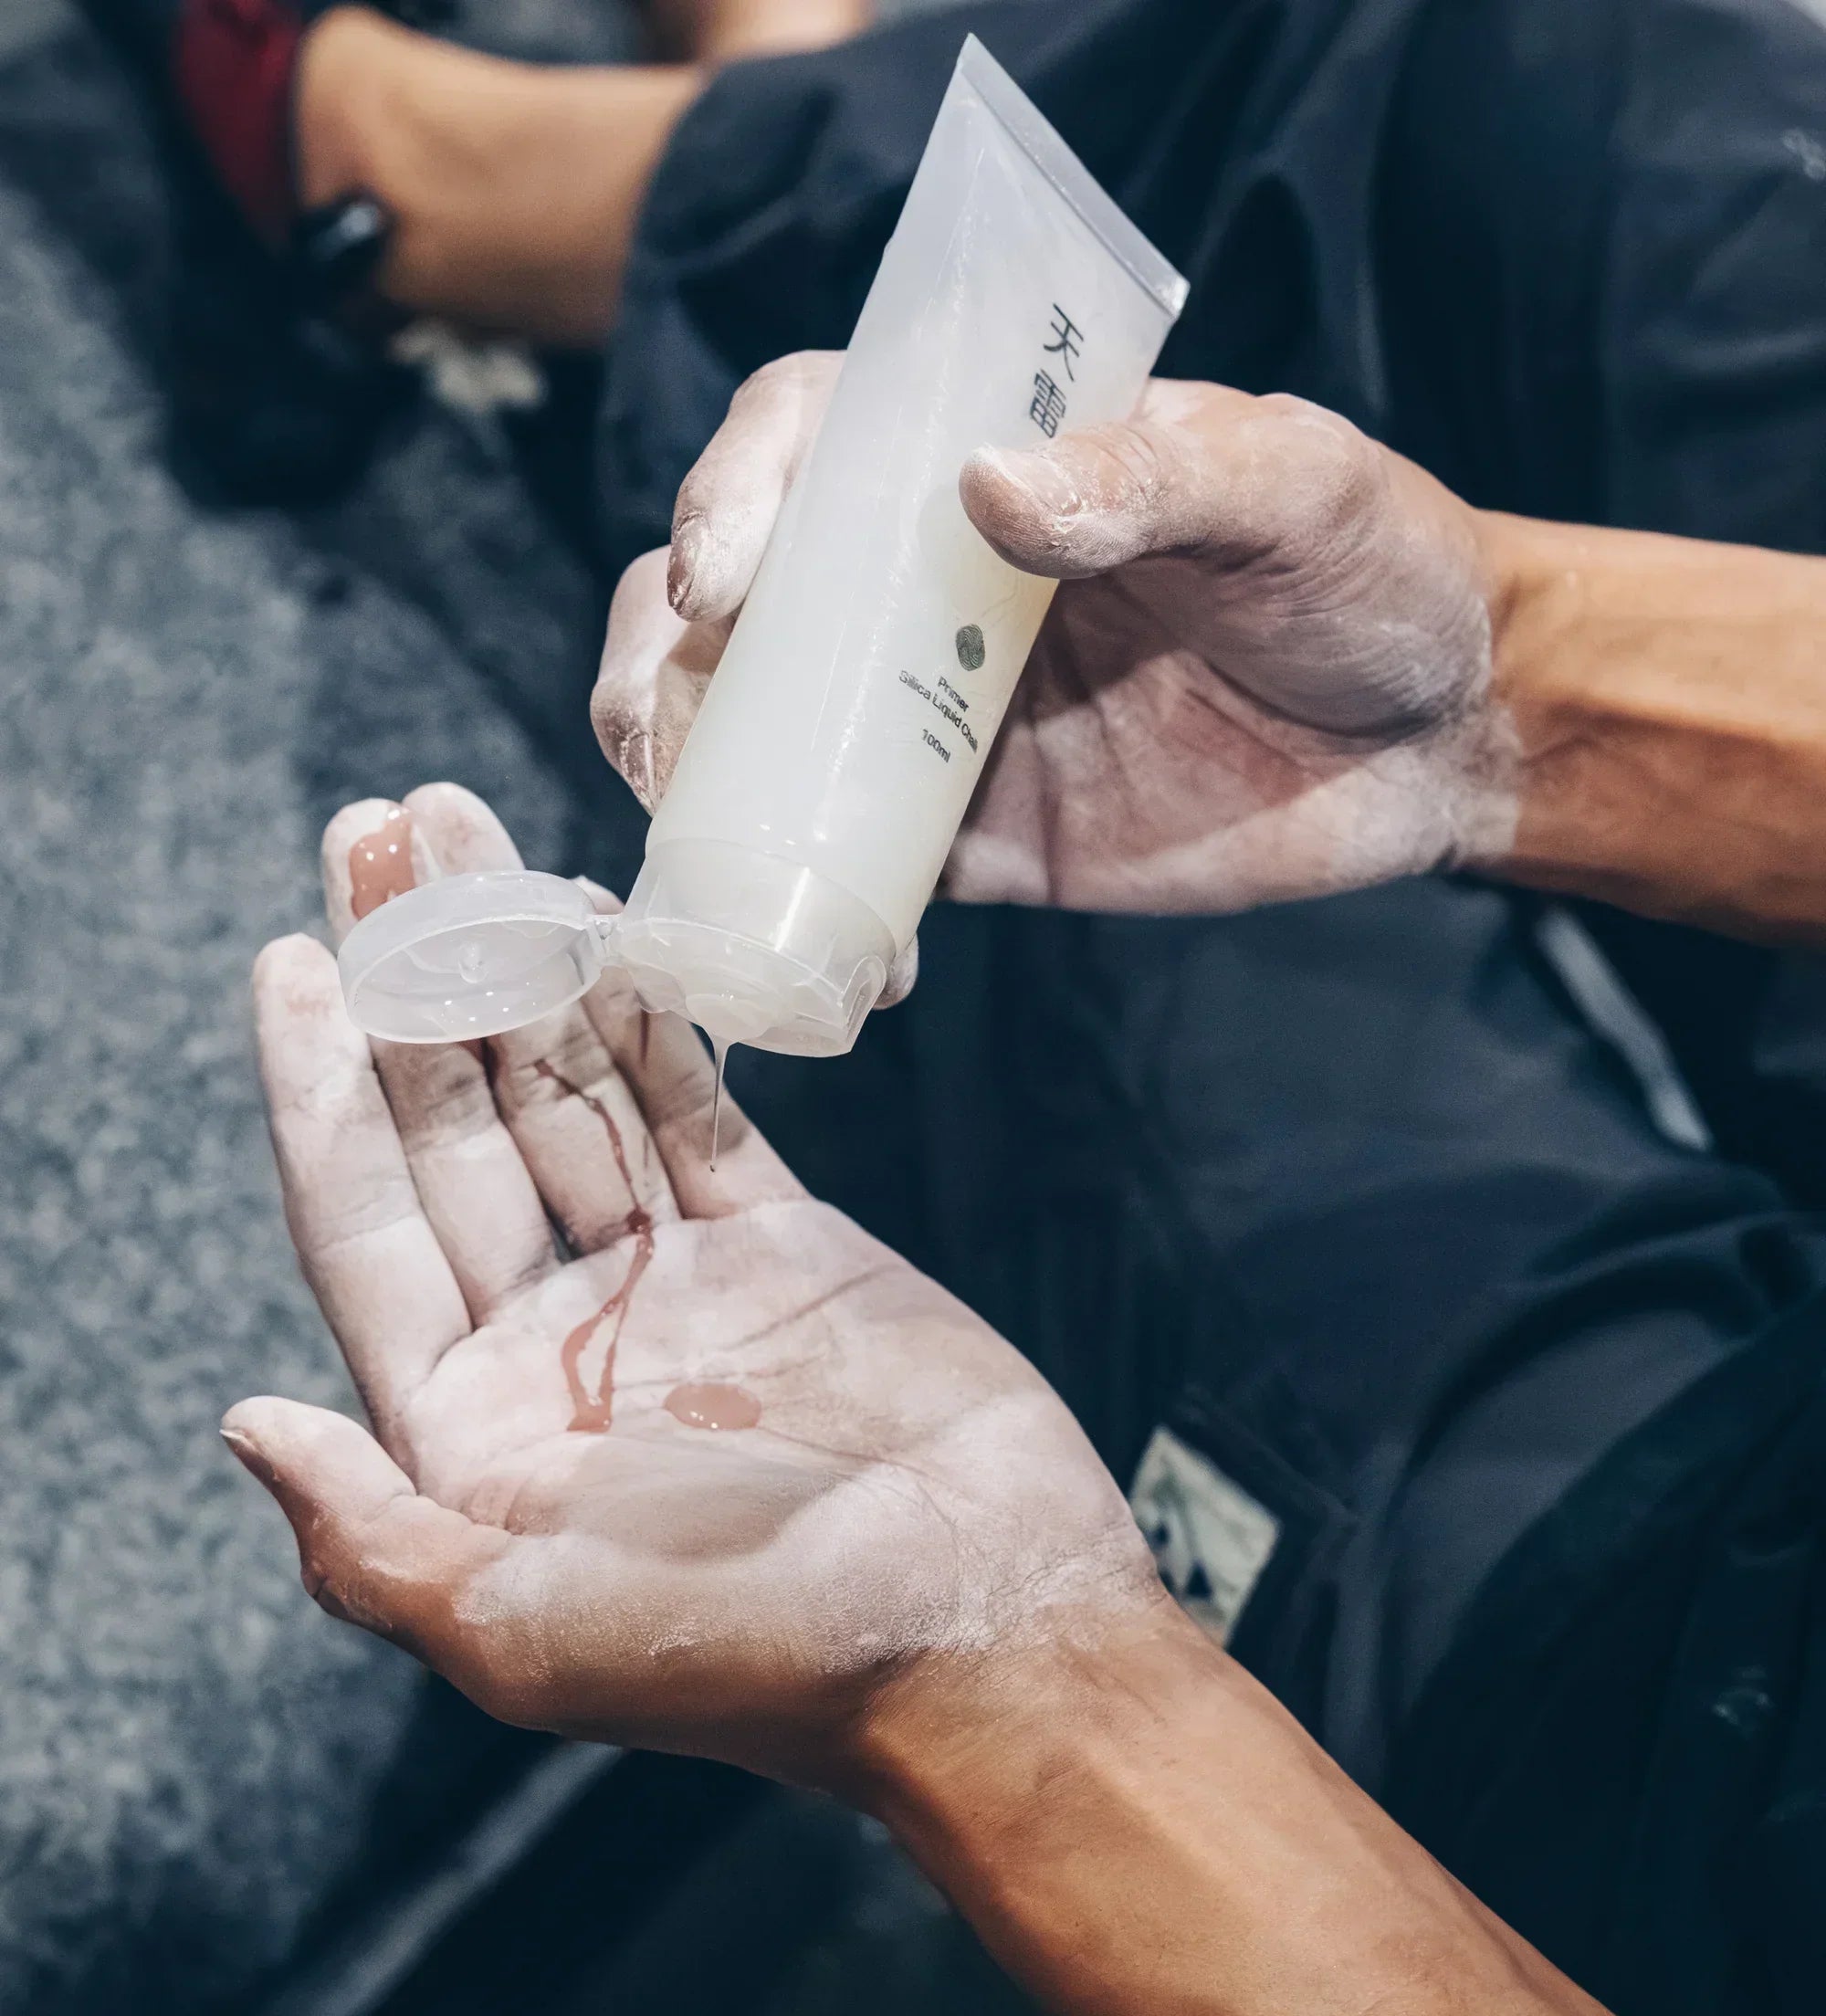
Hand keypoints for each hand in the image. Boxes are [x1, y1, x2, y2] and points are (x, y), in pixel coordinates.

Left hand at [225, 785, 1159, 1789]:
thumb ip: (369, 1539)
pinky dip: (648, 1021)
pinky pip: (694, 1110)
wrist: (988, 1631)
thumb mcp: (525, 1636)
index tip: (287, 957)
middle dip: (408, 980)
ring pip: (568, 1095)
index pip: (365, 1228)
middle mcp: (559, 1345)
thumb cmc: (762, 1659)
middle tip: (376, 833)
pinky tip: (599, 931)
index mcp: (478, 1431)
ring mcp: (672, 1287)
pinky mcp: (785, 1248)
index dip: (318, 1091)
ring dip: (514, 968)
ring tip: (465, 833)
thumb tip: (242, 1421)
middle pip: (454, 1132)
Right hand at [591, 353, 1516, 918]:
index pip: (804, 442)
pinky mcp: (970, 841)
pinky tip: (865, 968)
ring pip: (755, 739)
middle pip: (730, 600)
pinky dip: (822, 924)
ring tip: (706, 865)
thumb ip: (1158, 478)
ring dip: (696, 795)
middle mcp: (923, 584)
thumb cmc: (1376, 571)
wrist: (1443, 740)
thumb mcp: (1292, 490)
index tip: (720, 582)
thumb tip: (989, 491)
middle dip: (656, 662)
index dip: (729, 494)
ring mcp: (930, 719)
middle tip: (656, 739)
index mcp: (980, 459)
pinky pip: (855, 879)